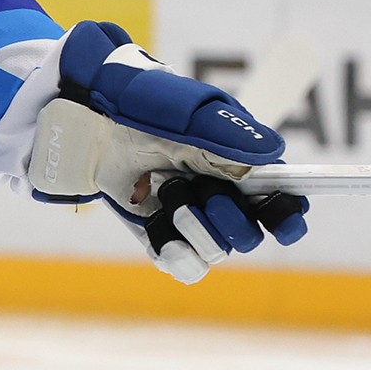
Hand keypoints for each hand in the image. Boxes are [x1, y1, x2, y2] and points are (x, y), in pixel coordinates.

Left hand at [30, 21, 308, 282]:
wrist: (82, 118)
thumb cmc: (136, 103)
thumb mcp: (184, 111)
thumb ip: (227, 131)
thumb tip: (273, 154)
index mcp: (237, 163)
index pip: (281, 200)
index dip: (289, 215)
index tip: (283, 218)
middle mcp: (218, 193)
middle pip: (252, 233)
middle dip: (233, 220)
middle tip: (204, 193)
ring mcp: (187, 217)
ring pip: (219, 251)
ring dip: (199, 230)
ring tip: (169, 196)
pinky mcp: (157, 234)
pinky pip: (184, 266)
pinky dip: (179, 255)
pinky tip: (163, 234)